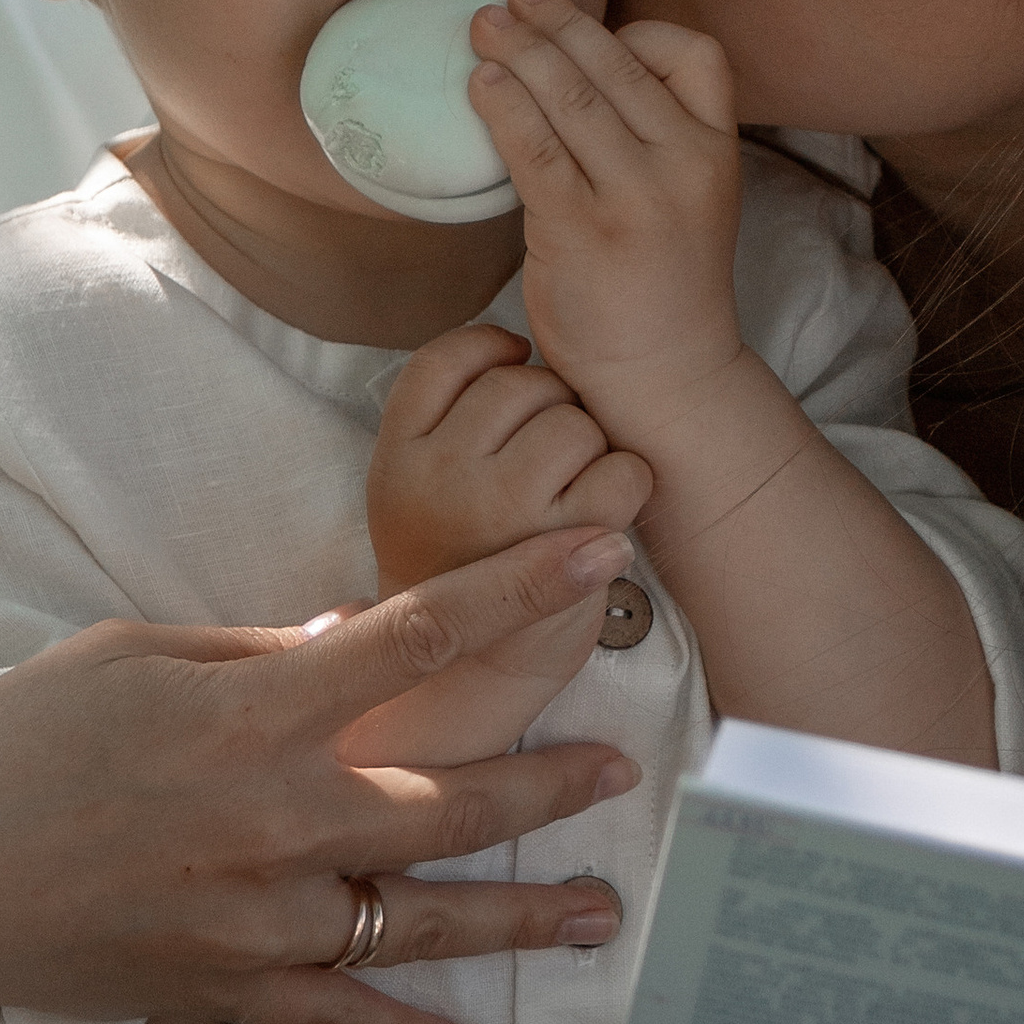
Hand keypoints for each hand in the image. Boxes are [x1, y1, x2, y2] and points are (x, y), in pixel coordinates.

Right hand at [0, 531, 648, 1023]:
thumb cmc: (10, 746)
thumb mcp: (126, 656)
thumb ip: (252, 652)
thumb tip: (354, 638)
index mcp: (250, 710)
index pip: (417, 637)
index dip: (519, 591)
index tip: (601, 556)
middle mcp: (274, 815)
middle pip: (449, 797)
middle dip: (547, 782)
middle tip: (621, 769)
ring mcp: (258, 914)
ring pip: (422, 913)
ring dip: (519, 916)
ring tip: (598, 913)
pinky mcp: (227, 988)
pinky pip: (342, 1018)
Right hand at [367, 322, 651, 590]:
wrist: (474, 678)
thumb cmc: (462, 568)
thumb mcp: (415, 490)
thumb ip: (444, 421)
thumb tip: (521, 345)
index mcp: (395, 460)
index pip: (447, 357)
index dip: (495, 350)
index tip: (515, 371)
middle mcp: (436, 480)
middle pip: (522, 384)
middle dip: (553, 408)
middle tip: (548, 461)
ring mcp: (496, 512)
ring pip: (575, 423)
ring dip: (592, 449)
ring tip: (571, 494)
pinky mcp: (559, 551)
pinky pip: (622, 472)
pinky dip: (629, 485)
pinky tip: (606, 514)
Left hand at [467, 0, 745, 449]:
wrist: (665, 377)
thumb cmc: (662, 286)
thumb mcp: (687, 198)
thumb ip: (650, 139)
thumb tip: (568, 71)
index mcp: (717, 151)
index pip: (695, 53)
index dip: (640, 35)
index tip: (598, 41)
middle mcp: (684, 165)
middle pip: (616, 63)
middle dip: (556, 20)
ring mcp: (635, 197)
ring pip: (570, 95)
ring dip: (519, 50)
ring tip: (482, 28)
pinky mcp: (581, 230)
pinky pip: (533, 148)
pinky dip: (503, 107)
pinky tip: (482, 87)